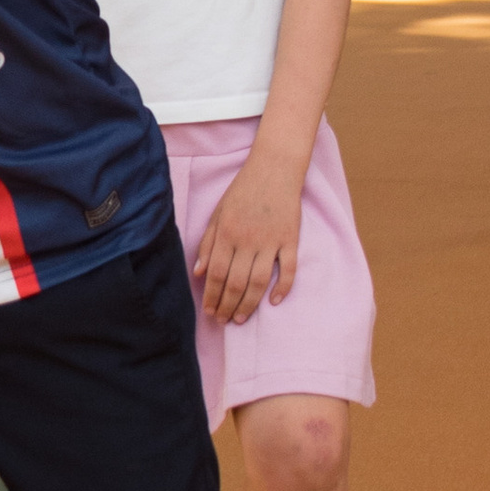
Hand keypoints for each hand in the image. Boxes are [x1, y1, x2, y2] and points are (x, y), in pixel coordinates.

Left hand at [193, 155, 303, 326]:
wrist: (274, 168)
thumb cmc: (243, 190)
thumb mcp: (218, 213)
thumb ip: (208, 243)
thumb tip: (199, 273)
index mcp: (227, 233)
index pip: (217, 273)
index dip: (212, 296)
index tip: (209, 312)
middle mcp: (247, 240)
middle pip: (236, 282)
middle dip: (228, 306)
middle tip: (223, 321)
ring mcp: (271, 240)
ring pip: (259, 282)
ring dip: (249, 304)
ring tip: (241, 318)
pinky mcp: (290, 239)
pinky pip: (288, 269)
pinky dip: (283, 287)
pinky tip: (274, 302)